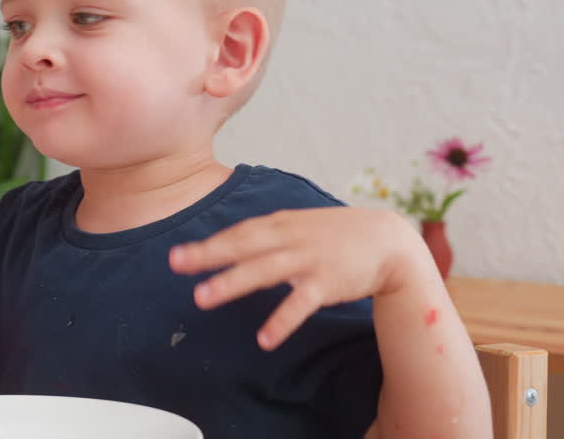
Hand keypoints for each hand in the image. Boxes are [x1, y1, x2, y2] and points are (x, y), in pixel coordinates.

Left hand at [169, 207, 423, 350]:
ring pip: (263, 271)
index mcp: (281, 224)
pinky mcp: (327, 283)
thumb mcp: (299, 225)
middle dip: (207, 255)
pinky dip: (282, 321)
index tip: (178, 255)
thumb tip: (231, 243)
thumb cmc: (336, 234)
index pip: (239, 233)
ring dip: (232, 284)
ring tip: (201, 298)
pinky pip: (299, 304)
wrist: (388, 240)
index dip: (209, 244)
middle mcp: (290, 238)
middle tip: (175, 264)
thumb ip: (267, 234)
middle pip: (242, 246)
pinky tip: (264, 339)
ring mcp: (308, 260)